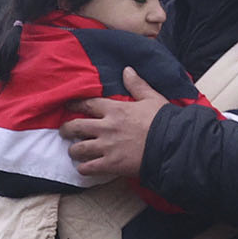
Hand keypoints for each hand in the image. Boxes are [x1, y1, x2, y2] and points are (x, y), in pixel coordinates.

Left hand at [58, 68, 167, 182]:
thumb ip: (137, 85)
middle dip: (66, 129)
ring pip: (78, 149)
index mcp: (115, 110)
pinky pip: (88, 168)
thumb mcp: (152, 98)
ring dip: (74, 150)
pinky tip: (83, 168)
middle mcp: (106, 127)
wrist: (173, 144)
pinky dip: (83, 168)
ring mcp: (107, 147)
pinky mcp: (110, 164)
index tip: (68, 105)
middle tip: (64, 131)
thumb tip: (127, 70)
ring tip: (74, 151)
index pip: (88, 104)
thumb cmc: (164, 121)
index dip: (75, 104)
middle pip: (76, 127)